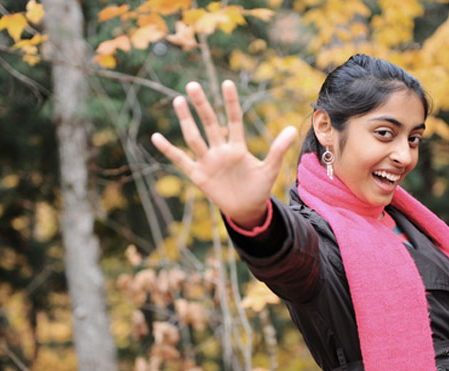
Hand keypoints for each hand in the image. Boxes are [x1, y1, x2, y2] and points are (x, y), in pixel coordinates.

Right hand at [151, 80, 296, 228]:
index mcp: (237, 147)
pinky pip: (181, 160)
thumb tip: (293, 128)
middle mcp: (220, 150)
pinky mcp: (198, 175)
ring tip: (178, 101)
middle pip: (209, 123)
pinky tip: (156, 137)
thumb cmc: (259, 188)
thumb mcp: (270, 169)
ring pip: (194, 137)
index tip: (226, 83)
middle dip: (202, 105)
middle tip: (192, 85)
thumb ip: (278, 149)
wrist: (247, 209)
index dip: (230, 103)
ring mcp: (208, 161)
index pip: (233, 120)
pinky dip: (168, 150)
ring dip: (186, 120)